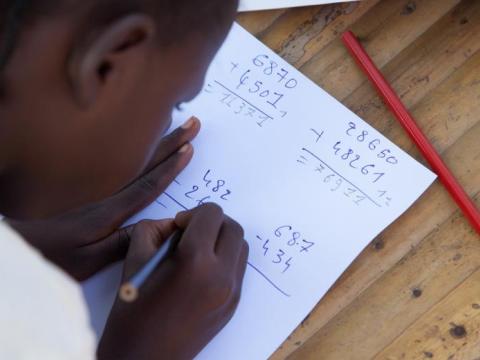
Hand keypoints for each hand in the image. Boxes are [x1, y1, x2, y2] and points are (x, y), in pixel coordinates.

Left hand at [6, 117, 200, 280]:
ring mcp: (99, 190)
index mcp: (110, 209)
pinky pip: (122, 164)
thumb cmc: (53, 256)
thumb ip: (123, 243)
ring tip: (172, 122)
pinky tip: (142, 145)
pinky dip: (137, 149)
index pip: (149, 183)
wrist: (20, 246)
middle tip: (193, 124)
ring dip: (158, 141)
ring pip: (135, 159)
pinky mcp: (92, 192)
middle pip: (147, 162)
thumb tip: (159, 228)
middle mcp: (108, 193)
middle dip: (172, 142)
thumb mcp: (89, 260)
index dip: (171, 166)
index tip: (189, 148)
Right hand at [97, 204, 248, 359]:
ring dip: (222, 240)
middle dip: (211, 223)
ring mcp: (231, 292)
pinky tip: (202, 271)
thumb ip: (155, 228)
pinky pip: (238, 269)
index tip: (178, 226)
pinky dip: (225, 260)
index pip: (212, 214)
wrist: (142, 359)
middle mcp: (221, 276)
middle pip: (232, 227)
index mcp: (195, 261)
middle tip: (189, 234)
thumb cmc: (132, 311)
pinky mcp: (234, 305)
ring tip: (197, 252)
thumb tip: (176, 223)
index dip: (193, 213)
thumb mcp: (134, 258)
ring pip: (240, 247)